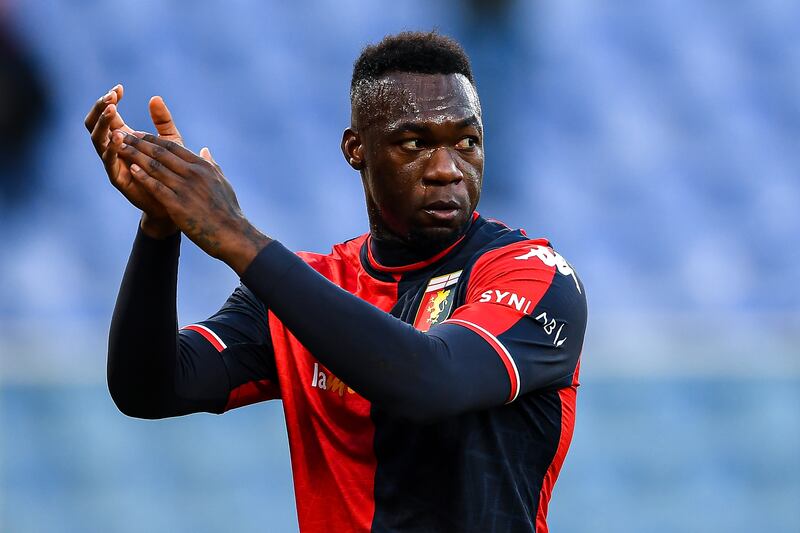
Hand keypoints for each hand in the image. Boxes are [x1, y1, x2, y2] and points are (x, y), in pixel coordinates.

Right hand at [84, 86, 182, 237]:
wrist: (174, 200)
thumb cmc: (170, 170)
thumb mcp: (168, 141)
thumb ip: (162, 121)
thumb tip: (155, 97)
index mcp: (123, 137)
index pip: (107, 114)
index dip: (109, 100)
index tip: (118, 88)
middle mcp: (113, 149)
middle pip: (94, 124)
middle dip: (100, 109)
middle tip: (110, 98)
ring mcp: (113, 163)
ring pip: (97, 141)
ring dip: (103, 125)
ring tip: (111, 111)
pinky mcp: (118, 178)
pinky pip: (109, 162)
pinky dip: (112, 149)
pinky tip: (119, 138)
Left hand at [114, 132, 271, 273]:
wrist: (232, 234)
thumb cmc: (228, 210)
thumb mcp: (222, 182)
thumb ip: (211, 164)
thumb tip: (204, 150)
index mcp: (202, 167)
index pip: (173, 147)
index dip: (153, 139)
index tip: (138, 134)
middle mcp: (193, 174)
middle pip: (160, 153)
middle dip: (139, 143)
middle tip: (121, 136)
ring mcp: (185, 189)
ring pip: (155, 167)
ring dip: (135, 156)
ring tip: (120, 149)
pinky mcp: (178, 205)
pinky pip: (156, 187)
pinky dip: (143, 177)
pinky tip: (131, 170)